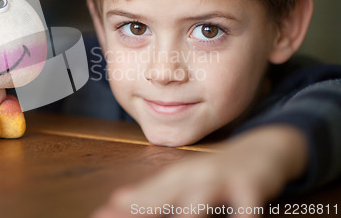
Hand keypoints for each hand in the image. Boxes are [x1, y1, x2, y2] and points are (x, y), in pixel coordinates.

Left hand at [92, 126, 306, 217]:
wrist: (261, 149)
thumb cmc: (214, 173)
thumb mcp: (183, 180)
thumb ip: (151, 194)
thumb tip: (116, 200)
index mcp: (176, 178)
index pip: (144, 196)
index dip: (122, 209)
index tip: (99, 216)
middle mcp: (194, 178)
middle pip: (164, 198)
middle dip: (142, 210)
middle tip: (116, 215)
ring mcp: (221, 181)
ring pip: (200, 202)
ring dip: (188, 214)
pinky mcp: (250, 188)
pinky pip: (245, 208)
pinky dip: (240, 215)